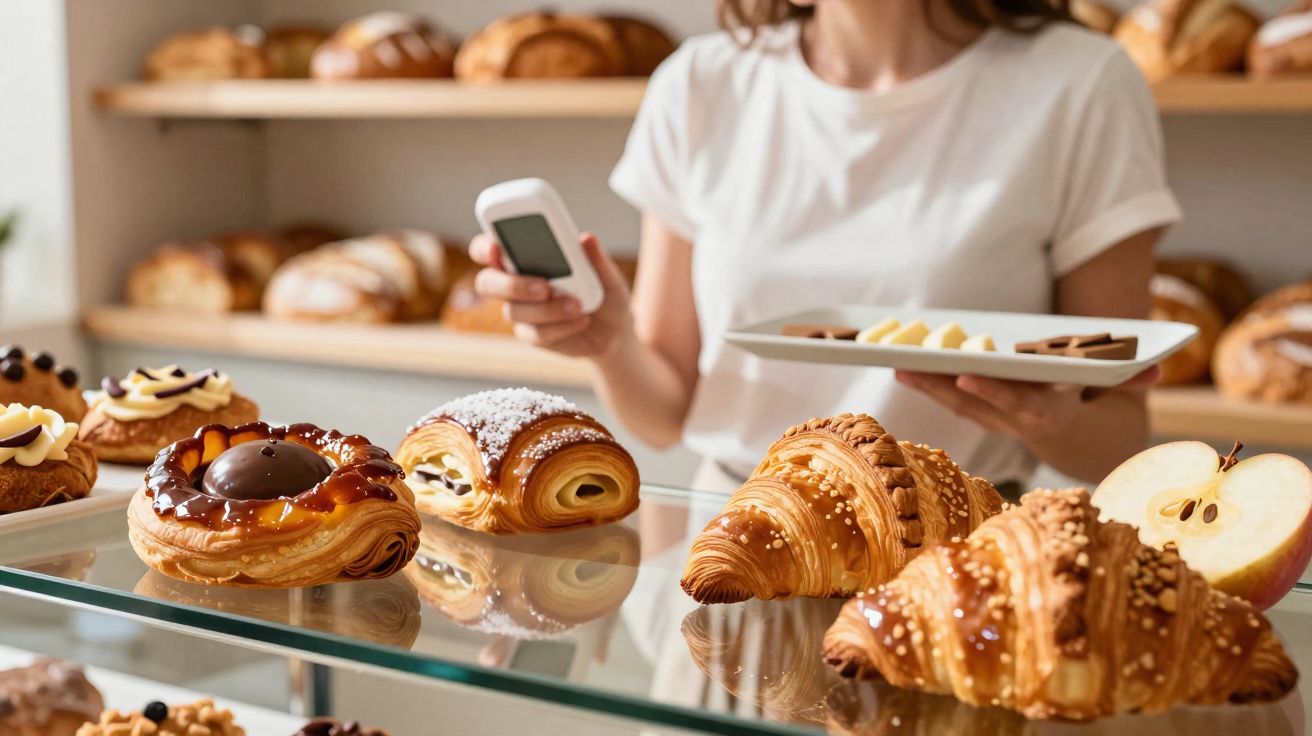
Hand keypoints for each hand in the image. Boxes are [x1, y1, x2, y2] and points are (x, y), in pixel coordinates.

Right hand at [468, 232, 633, 358]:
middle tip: (544, 287)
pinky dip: (560, 326)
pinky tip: (581, 320)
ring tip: (577, 306)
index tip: (496, 247)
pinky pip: (536, 334)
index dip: (484, 247)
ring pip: (514, 311)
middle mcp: (515, 283)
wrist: (614, 330)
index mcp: (524, 257)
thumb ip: (595, 258)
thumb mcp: (607, 275)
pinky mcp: (532, 335)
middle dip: (512, 284)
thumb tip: (586, 239)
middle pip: (487, 283)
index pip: (488, 249)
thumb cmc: (603, 293)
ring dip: (547, 309)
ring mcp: (521, 311)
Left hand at [894, 366, 1160, 441]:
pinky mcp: (982, 414)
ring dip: (927, 385)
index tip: (968, 377)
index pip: (1020, 403)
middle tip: (912, 365)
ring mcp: (997, 420)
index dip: (994, 391)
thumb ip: (1133, 379)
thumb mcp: (1116, 392)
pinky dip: (927, 384)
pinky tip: (900, 365)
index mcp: (1049, 413)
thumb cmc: (1097, 400)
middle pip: (976, 403)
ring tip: (897, 362)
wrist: (1080, 439)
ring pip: (957, 404)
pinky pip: (950, 400)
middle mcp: (1017, 421)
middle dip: (944, 386)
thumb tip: (1158, 370)